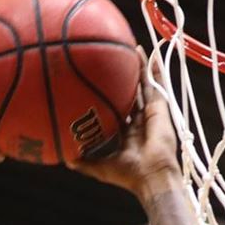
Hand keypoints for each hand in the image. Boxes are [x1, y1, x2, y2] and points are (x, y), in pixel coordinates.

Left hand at [69, 50, 178, 194]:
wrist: (151, 176)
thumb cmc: (128, 175)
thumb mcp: (100, 168)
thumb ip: (84, 163)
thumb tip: (64, 159)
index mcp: (128, 133)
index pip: (117, 111)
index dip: (110, 98)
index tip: (100, 85)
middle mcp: (140, 121)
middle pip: (131, 94)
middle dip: (124, 78)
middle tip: (114, 61)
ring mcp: (151, 113)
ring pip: (144, 85)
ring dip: (138, 67)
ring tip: (131, 47)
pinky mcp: (161, 108)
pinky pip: (157, 83)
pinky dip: (154, 68)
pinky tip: (148, 52)